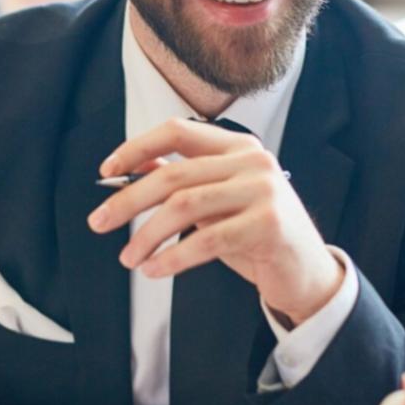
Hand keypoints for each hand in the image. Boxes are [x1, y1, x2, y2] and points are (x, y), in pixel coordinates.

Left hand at [88, 118, 343, 323]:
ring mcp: (263, 191)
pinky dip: (172, 257)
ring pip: (184, 206)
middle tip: (98, 222)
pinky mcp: (268, 225)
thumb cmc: (255, 236)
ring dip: (146, 235)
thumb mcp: (216, 203)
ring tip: (127, 258)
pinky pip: (205, 240)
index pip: (178, 130)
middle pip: (173, 173)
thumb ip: (183, 182)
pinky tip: (154, 270)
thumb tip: (132, 167)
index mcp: (238, 147)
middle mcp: (253, 161)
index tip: (106, 172)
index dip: (137, 147)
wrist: (306, 274)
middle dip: (128, 200)